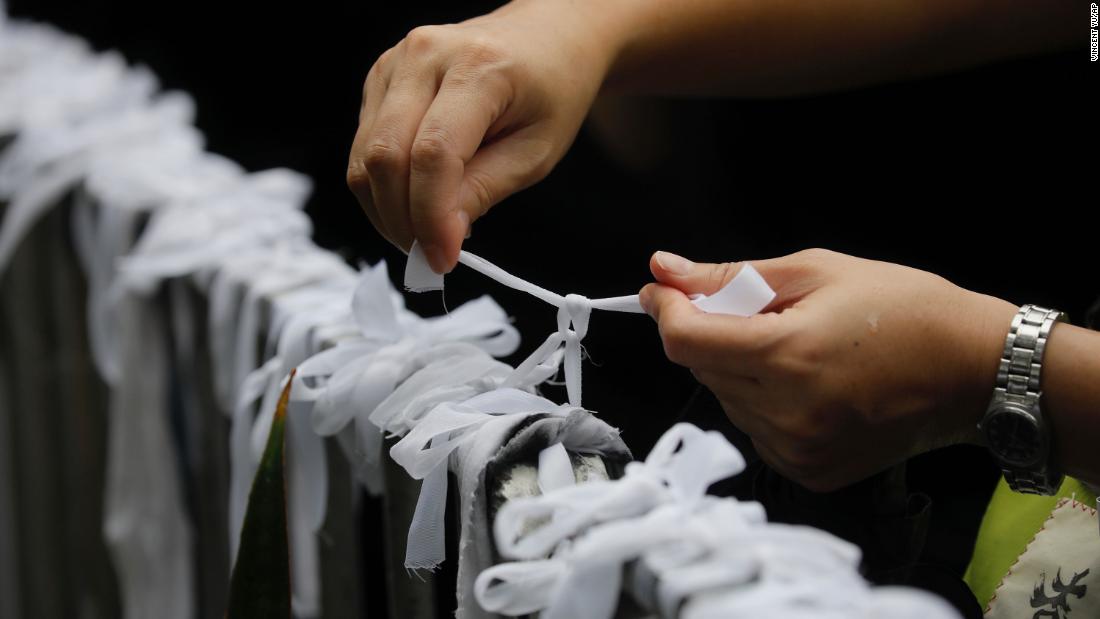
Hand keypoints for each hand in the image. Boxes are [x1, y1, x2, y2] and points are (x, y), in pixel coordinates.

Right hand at [347, 0, 617, 272]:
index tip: (442, 260)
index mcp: (478, 68)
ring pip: (365, 158)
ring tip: (425, 233)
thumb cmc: (550, 91)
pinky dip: (384, 189)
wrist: (542, 39)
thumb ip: (485, 191)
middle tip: (430, 256)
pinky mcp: (379, 79)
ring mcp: (394, 64)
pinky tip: (416, 201)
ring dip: (388, 210)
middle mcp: (424, 56)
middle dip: (403, 221)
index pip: (433, 154)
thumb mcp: (537, 152)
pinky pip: (364, 148)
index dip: (431, 216)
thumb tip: (440, 236)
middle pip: (386, 157)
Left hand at [639, 249, 1016, 491]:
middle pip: (701, 369)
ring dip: (736, 368)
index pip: (685, 341)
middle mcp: (787, 413)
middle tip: (751, 306)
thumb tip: (664, 269)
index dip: (666, 310)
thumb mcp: (817, 271)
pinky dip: (762, 401)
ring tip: (793, 344)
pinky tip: (803, 380)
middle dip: (708, 332)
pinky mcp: (811, 471)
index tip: (664, 289)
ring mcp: (799, 450)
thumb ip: (731, 276)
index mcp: (787, 357)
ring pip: (726, 400)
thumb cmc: (906, 308)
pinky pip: (756, 429)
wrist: (975, 371)